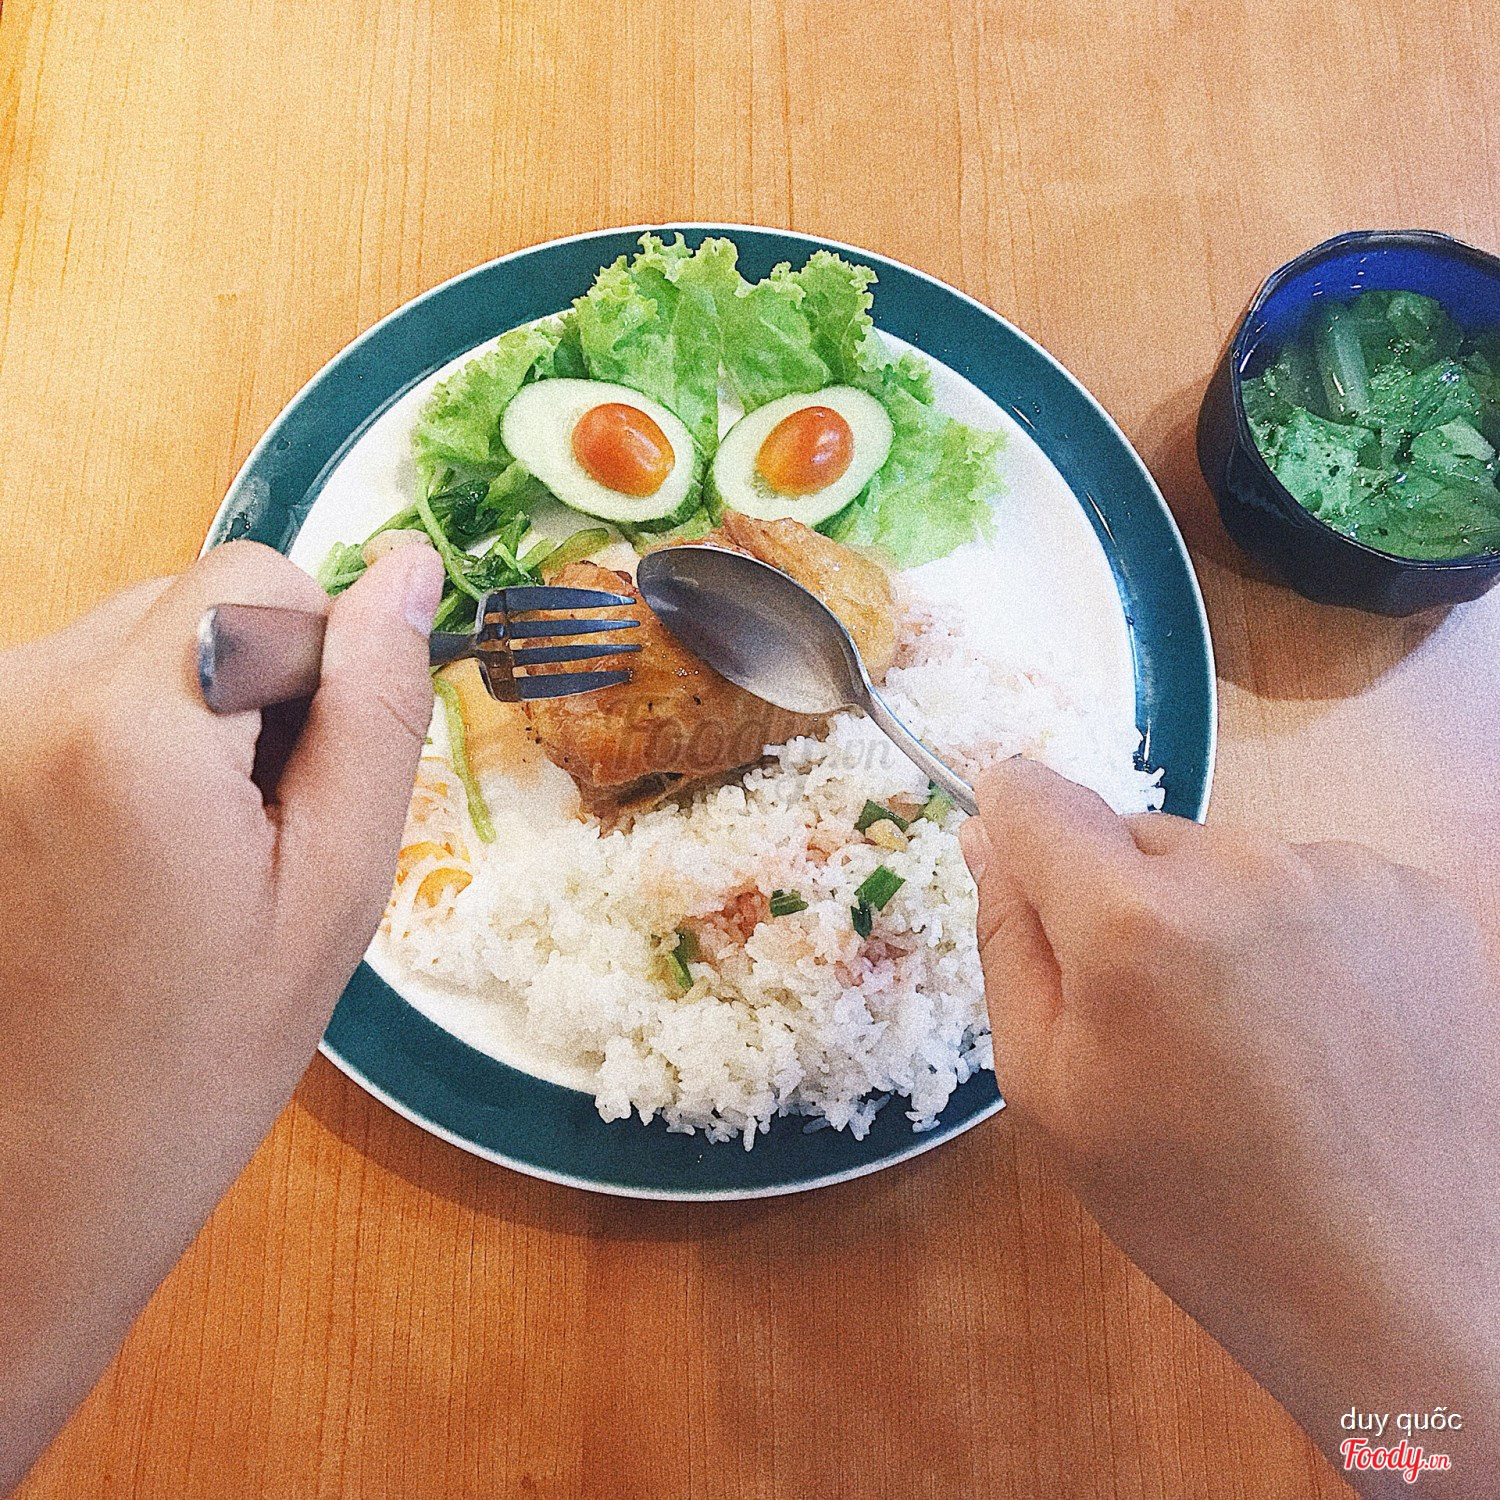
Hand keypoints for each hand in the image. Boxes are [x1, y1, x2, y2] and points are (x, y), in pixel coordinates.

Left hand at [0, 539, 443, 1491]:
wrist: (25, 1182)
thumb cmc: (200, 1058)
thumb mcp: (336, 890)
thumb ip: (378, 714)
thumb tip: (412, 567)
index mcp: (131, 726)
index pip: (261, 574)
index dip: (321, 661)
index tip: (313, 783)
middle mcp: (21, 693)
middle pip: (192, 600)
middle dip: (253, 686)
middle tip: (256, 836)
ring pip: (136, 643)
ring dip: (188, 716)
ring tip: (182, 857)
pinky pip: (74, 691)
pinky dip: (123, 741)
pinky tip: (120, 856)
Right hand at [961, 761, 1499, 1498]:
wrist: (1401, 1287)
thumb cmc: (1196, 1204)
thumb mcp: (1051, 1093)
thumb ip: (1009, 944)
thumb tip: (988, 834)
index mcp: (1133, 921)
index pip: (1036, 796)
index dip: (1014, 822)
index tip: (1025, 872)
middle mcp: (1244, 867)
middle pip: (1139, 840)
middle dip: (1127, 904)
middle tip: (1162, 1021)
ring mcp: (1347, 877)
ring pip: (1233, 865)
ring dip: (1222, 921)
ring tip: (1261, 1040)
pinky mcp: (1425, 900)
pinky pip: (1319, 886)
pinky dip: (1309, 936)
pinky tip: (1332, 1030)